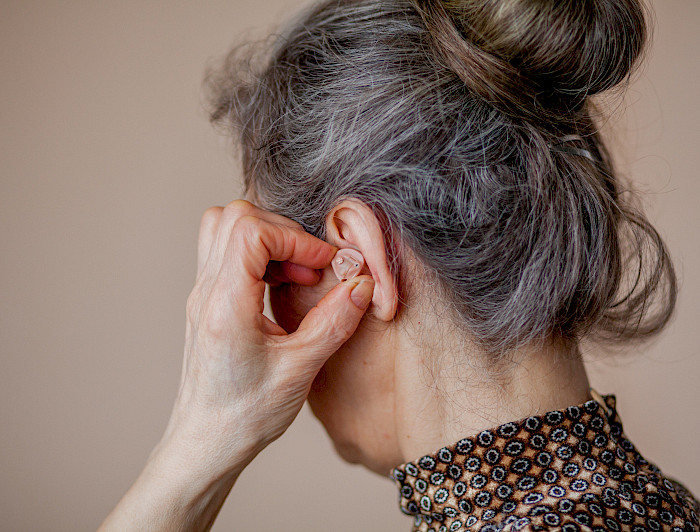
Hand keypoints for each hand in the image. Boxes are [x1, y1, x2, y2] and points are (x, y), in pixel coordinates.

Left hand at [160, 199, 374, 477]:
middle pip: (234, 217)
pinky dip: (256, 254)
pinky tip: (280, 286)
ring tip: (295, 274)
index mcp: (225, 305)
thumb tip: (361, 284)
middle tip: (310, 267)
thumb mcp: (300, 370)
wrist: (206, 442)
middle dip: (283, 231)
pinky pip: (224, 253)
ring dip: (266, 238)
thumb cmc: (245, 415)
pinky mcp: (206, 302)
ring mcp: (202, 294)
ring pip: (222, 228)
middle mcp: (206, 292)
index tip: (323, 263)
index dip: (295, 236)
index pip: (251, 232)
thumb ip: (334, 322)